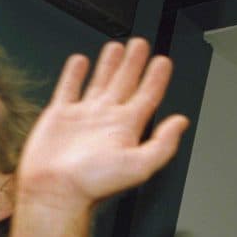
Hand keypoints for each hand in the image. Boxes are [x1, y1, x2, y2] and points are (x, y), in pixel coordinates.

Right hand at [11, 38, 189, 236]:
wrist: (55, 191)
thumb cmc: (93, 184)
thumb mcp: (139, 165)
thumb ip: (163, 144)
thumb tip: (181, 123)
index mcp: (127, 129)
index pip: (148, 97)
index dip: (156, 78)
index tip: (163, 62)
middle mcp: (107, 120)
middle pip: (126, 84)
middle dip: (135, 64)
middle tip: (141, 45)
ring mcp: (83, 116)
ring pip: (100, 82)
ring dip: (110, 65)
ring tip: (117, 47)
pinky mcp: (60, 115)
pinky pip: (69, 88)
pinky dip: (74, 74)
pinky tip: (80, 62)